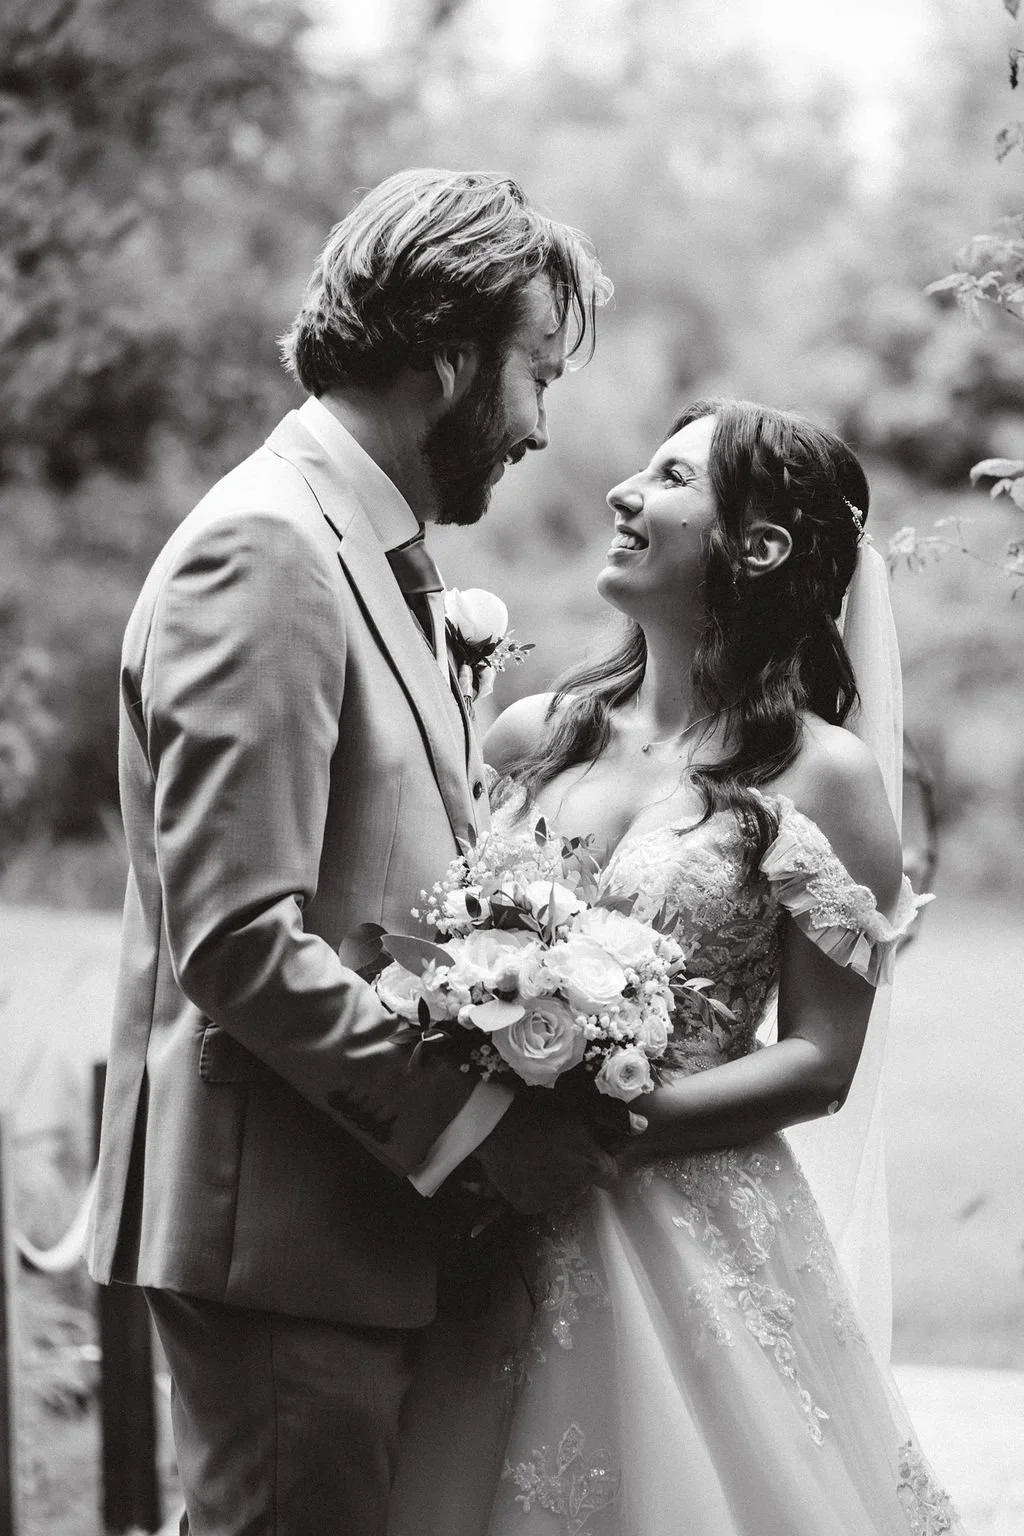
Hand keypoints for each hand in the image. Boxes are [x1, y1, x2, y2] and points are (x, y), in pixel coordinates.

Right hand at [474, 1092, 618, 1214]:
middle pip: (584, 1184)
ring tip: (539, 1155)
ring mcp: (550, 1200)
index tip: (584, 1148)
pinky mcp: (528, 1206)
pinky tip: (527, 1167)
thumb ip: (614, 1119)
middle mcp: (575, 1189)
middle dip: (577, 1170)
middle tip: (558, 1147)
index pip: (609, 1174)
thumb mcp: (582, 1108)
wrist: (498, 1123)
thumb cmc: (543, 1109)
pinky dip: (535, 1187)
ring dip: (556, 1179)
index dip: (598, 1160)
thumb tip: (643, 1126)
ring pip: (562, 1193)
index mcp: (592, 1166)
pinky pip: (539, 1199)